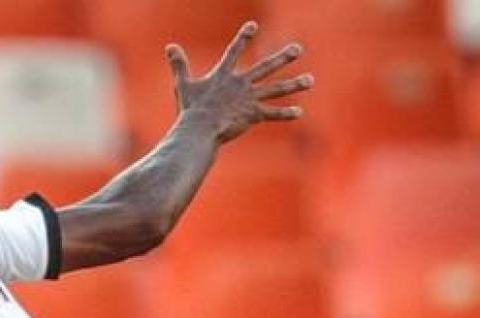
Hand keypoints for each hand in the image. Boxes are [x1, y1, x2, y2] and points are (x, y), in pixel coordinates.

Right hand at [167, 21, 311, 144]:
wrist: (200, 129)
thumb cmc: (190, 110)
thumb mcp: (183, 85)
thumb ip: (179, 65)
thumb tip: (170, 47)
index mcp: (224, 75)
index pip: (234, 50)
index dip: (243, 37)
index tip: (252, 25)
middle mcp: (241, 84)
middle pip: (265, 66)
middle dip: (283, 57)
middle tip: (298, 48)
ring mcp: (249, 99)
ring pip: (276, 89)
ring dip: (294, 84)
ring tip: (310, 80)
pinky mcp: (253, 116)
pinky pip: (272, 114)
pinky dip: (285, 113)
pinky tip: (299, 111)